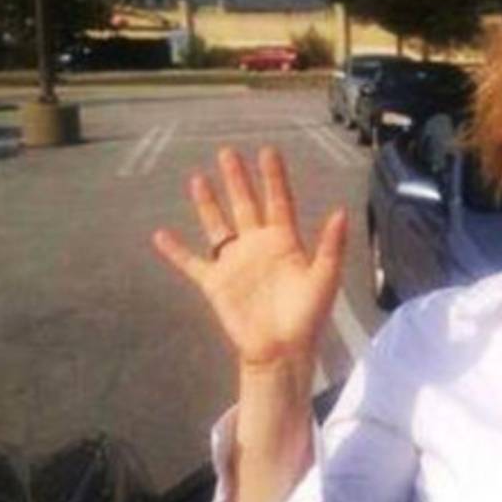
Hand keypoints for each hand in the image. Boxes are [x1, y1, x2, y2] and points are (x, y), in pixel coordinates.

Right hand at [152, 146, 346, 368]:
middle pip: (245, 204)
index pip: (279, 201)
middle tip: (227, 152)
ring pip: (217, 225)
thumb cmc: (308, 316)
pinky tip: (160, 235)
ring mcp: (235, 263)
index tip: (268, 151)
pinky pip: (191, 263)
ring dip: (207, 203)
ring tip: (197, 178)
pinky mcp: (215, 283)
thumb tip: (341, 211)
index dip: (273, 177)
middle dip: (237, 179)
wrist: (281, 350)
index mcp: (285, 242)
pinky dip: (175, 251)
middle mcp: (258, 246)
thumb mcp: (325, 278)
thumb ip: (331, 245)